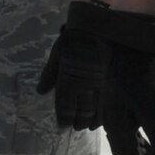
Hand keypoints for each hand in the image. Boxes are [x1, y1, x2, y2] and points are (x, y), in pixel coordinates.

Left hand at [36, 0, 110, 128]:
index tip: (63, 125)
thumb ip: (50, 74)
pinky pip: (108, 104)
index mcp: (68, 80)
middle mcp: (84, 86)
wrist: (102, 26)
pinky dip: (104, 115)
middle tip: (76, 127)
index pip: (65, 106)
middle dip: (78, 122)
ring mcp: (99, 86)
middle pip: (81, 112)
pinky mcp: (112, 83)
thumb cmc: (76, 39)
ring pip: (95, 111)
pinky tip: (102, 119)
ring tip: (88, 126)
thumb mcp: (58, 53)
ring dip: (90, 121)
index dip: (64, 118)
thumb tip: (41, 91)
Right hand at [82, 5, 154, 154]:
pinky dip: (151, 136)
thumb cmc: (142, 73)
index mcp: (116, 125)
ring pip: (136, 138)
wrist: (134, 36)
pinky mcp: (132, 95)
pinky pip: (140, 125)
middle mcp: (115, 119)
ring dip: (152, 153)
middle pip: (132, 151)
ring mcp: (122, 107)